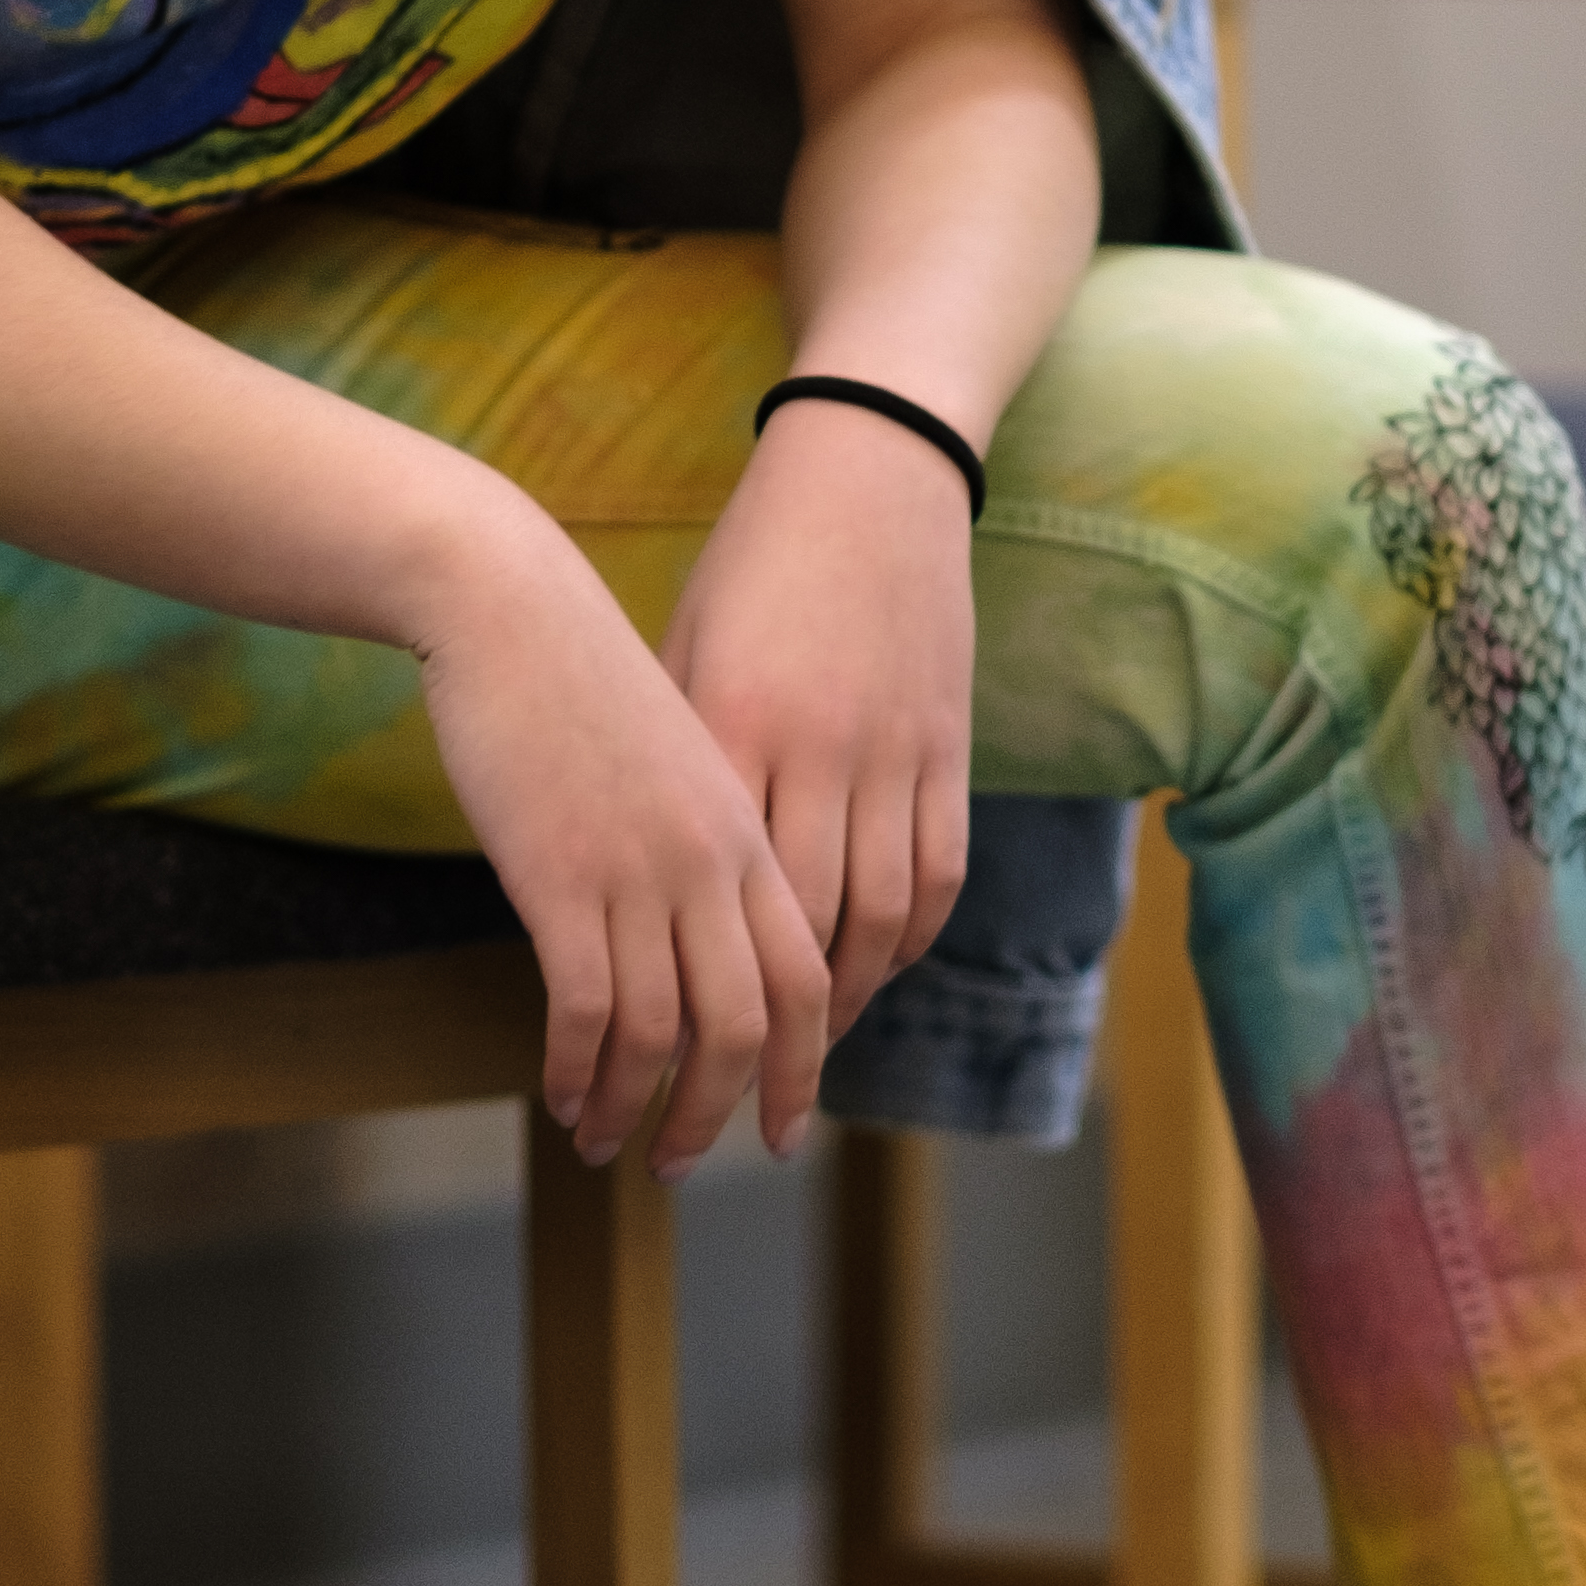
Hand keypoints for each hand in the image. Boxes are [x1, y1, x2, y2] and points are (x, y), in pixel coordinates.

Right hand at [404, 494, 836, 1178]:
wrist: (509, 605)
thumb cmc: (578, 681)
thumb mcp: (670, 762)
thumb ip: (698, 846)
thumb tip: (690, 941)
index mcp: (749, 830)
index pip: (806, 979)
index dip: (803, 1068)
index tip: (781, 1131)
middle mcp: (712, 861)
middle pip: (749, 1024)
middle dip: (720, 1112)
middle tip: (680, 1164)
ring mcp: (640, 871)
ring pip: (664, 1032)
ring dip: (636, 1106)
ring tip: (604, 1142)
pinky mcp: (561, 877)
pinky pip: (585, 1010)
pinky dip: (578, 1070)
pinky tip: (560, 1094)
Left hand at [662, 397, 976, 1067]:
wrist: (868, 472)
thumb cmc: (751, 563)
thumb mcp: (687, 654)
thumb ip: (676, 761)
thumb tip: (635, 873)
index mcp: (732, 727)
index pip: (707, 895)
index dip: (680, 996)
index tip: (645, 1067)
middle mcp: (817, 751)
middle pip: (795, 937)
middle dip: (759, 1042)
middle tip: (725, 1114)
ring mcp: (894, 750)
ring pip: (876, 921)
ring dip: (840, 1007)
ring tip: (800, 1064)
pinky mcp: (949, 744)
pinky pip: (936, 874)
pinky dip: (907, 939)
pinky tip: (872, 975)